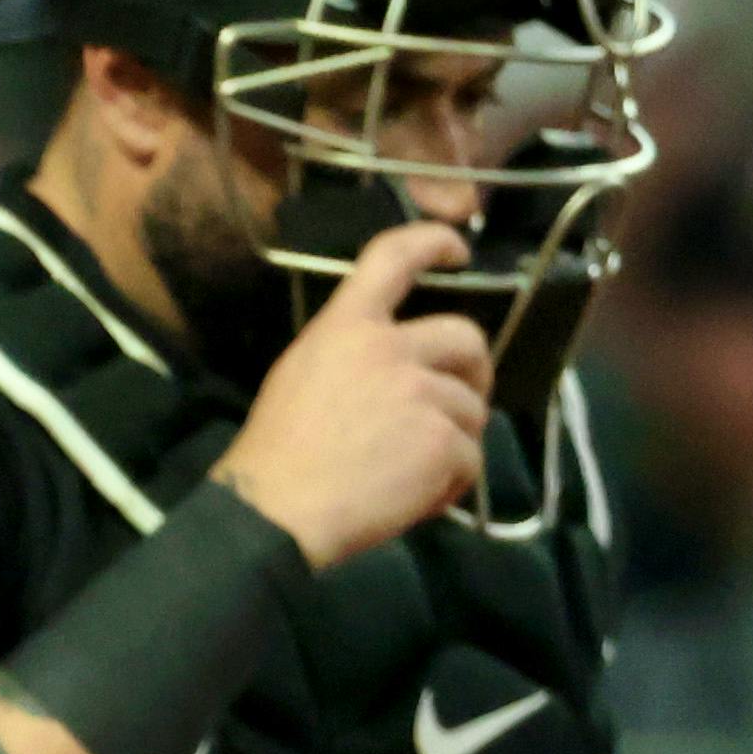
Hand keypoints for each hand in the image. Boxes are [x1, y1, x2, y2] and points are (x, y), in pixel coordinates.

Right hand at [206, 220, 490, 566]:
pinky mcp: (442, 441)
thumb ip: (352, 355)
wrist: (276, 511)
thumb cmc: (278, 453)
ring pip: (472, 410)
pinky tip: (415, 498)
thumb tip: (403, 366)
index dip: (433, 242)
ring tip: (416, 474)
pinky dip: (451, 484)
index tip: (458, 248)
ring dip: (454, 442)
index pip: (392, 256)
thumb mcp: (301, 374)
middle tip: (463, 401)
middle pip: (466, 337)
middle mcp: (389, 348)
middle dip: (476, 371)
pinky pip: (470, 459)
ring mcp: (421, 393)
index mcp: (347, 326)